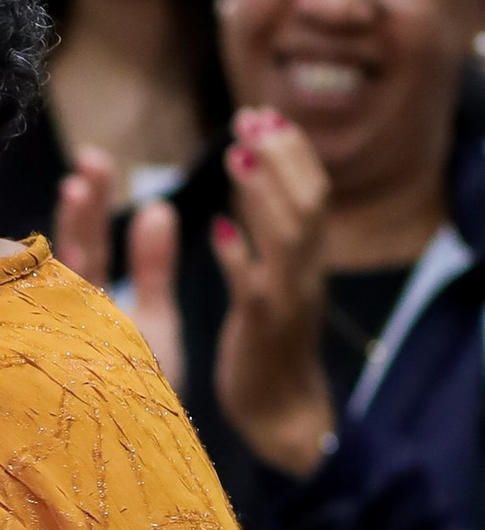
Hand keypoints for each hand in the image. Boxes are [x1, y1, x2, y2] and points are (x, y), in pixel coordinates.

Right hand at [55, 146, 184, 391]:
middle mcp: (59, 322)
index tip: (93, 166)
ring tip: (81, 186)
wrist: (137, 464)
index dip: (88, 208)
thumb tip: (159, 209)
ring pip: (53, 278)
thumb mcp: (155, 323)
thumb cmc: (145, 396)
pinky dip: (46, 280)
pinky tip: (52, 239)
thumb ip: (153, 269)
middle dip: (79, 207)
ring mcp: (50, 342)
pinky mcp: (49, 365)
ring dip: (72, 232)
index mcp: (84, 311)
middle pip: (66, 254)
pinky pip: (44, 316)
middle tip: (88, 162)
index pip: (83, 248)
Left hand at [215, 110, 334, 471]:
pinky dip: (239, 255)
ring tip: (236, 155)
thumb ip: (260, 248)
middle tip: (251, 119)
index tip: (264, 114)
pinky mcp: (261, 328)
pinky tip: (218, 228)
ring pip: (289, 235)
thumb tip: (239, 207)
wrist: (283, 415)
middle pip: (307, 202)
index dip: (290, 152)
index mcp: (306, 261)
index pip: (310, 192)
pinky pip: (254, 285)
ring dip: (264, 192)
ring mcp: (286, 299)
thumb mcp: (268, 287)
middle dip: (281, 157)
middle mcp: (305, 273)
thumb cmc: (267, 349)